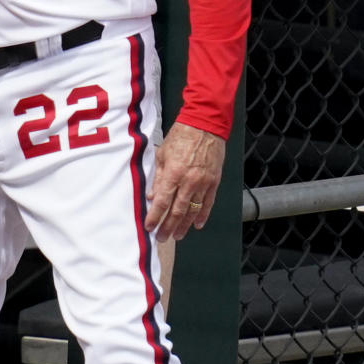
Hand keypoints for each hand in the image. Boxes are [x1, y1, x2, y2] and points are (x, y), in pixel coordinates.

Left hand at [145, 121, 224, 241]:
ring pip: (193, 210)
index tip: (150, 227)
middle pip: (177, 210)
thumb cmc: (180, 137)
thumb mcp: (162, 154)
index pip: (162, 202)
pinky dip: (202, 215)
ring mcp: (203, 182)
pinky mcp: (214, 181)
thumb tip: (153, 197)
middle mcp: (189, 181)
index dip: (155, 217)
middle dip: (168, 226)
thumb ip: (158, 178)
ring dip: (184, 225)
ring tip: (178, 235)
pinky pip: (208, 202)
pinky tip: (197, 225)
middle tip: (162, 238)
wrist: (204, 126)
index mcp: (173, 173)